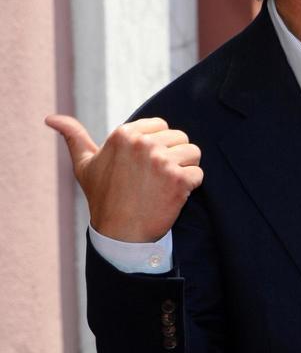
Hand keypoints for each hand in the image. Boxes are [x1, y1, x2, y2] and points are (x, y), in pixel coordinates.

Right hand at [45, 114, 202, 241]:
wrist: (120, 235)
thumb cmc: (103, 198)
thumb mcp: (85, 165)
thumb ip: (73, 136)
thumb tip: (50, 118)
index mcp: (124, 133)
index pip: (162, 125)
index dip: (159, 145)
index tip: (145, 165)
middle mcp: (143, 143)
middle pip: (180, 137)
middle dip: (174, 156)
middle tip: (155, 179)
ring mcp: (162, 161)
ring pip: (193, 153)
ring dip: (185, 170)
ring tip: (165, 186)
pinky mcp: (178, 179)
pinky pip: (199, 174)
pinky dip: (191, 187)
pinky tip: (172, 197)